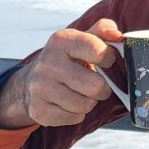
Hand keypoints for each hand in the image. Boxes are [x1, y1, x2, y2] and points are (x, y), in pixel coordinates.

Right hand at [0, 19, 122, 128]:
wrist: (30, 81)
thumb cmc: (67, 59)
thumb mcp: (82, 39)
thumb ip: (103, 31)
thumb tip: (118, 36)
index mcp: (61, 41)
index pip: (99, 51)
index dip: (109, 59)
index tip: (105, 61)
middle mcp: (48, 63)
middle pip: (95, 85)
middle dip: (103, 88)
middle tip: (97, 84)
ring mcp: (40, 88)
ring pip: (86, 104)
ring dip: (90, 101)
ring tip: (81, 93)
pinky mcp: (39, 110)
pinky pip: (75, 118)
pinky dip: (77, 114)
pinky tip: (69, 103)